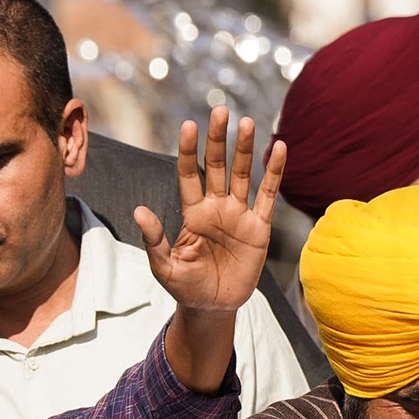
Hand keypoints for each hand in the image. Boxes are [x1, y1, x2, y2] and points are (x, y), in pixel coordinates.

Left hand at [134, 105, 281, 313]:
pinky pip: (268, 195)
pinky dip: (275, 172)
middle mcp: (216, 207)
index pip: (189, 174)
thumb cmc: (186, 287)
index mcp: (192, 213)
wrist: (214, 307)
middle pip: (217, 165)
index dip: (188, 150)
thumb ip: (154, 239)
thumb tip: (139, 211)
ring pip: (242, 174)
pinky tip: (280, 148)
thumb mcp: (164, 267)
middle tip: (219, 110)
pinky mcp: (259, 228)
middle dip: (218, 139)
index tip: (188, 126)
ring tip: (247, 122)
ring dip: (245, 149)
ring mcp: (239, 215)